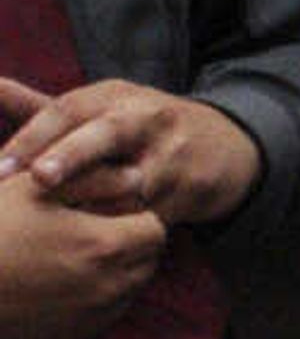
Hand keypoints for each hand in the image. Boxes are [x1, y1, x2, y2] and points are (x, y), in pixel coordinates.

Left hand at [0, 75, 263, 226]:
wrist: (227, 148)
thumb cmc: (140, 130)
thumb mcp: (98, 109)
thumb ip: (38, 105)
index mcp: (114, 96)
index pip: (68, 110)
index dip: (33, 138)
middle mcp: (145, 118)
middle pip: (105, 134)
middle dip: (72, 155)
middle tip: (40, 178)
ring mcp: (172, 153)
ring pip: (128, 183)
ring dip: (94, 204)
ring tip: (60, 227)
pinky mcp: (190, 188)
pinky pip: (149, 213)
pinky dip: (122, 227)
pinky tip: (97, 242)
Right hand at [0, 177, 167, 338]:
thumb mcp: (32, 188)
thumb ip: (94, 177)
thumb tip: (135, 178)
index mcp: (106, 248)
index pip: (154, 228)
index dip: (131, 215)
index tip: (101, 211)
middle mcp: (109, 291)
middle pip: (145, 263)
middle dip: (125, 245)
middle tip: (83, 232)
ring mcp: (89, 323)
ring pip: (125, 294)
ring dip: (108, 276)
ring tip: (60, 259)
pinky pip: (94, 321)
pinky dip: (83, 305)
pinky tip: (45, 290)